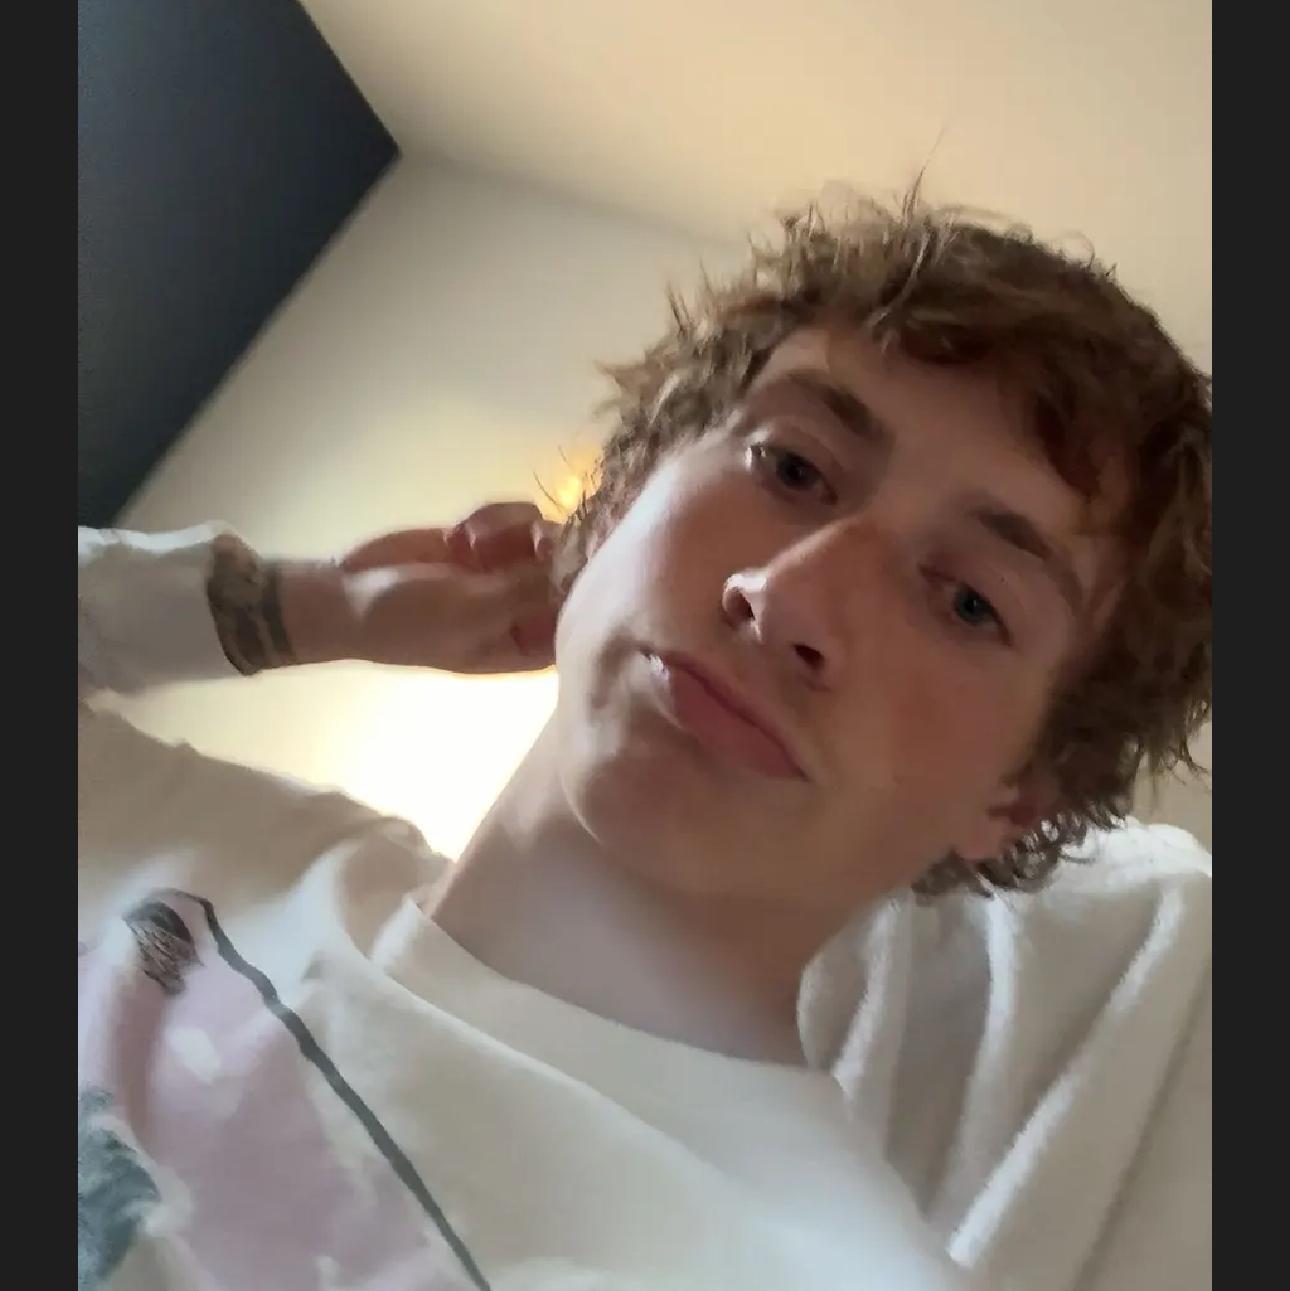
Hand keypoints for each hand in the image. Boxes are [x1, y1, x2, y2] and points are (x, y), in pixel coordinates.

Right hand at [284, 502, 563, 673]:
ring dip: (511, 530)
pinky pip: (513, 518)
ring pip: (543, 534)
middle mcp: (525, 608)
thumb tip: (576, 569)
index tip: (574, 561)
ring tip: (472, 541)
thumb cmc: (411, 621)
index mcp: (528, 644)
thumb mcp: (473, 612)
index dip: (585, 586)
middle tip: (530, 541)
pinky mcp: (486, 541)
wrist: (349, 594)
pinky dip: (490, 518)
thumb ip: (527, 589)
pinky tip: (459, 531)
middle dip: (549, 549)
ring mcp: (507, 572)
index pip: (579, 616)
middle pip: (569, 568)